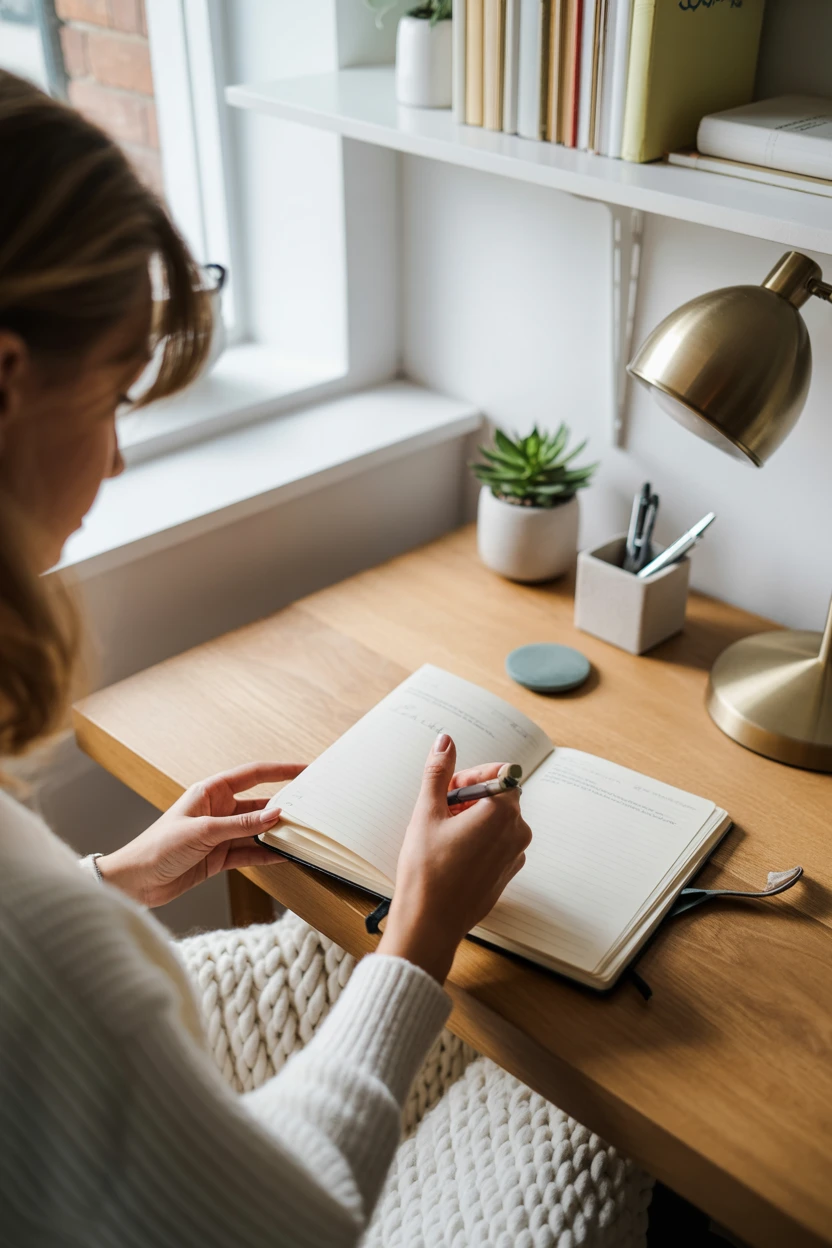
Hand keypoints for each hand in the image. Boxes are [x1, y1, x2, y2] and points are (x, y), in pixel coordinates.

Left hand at [97, 762, 304, 906]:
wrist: (135, 882)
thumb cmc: (158, 847)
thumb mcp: (203, 832)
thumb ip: (242, 825)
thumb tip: (275, 815)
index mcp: (210, 792)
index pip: (253, 774)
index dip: (280, 770)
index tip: (305, 769)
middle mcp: (218, 810)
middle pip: (259, 803)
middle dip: (283, 805)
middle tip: (311, 807)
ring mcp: (220, 834)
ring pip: (257, 830)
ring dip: (276, 833)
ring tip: (302, 833)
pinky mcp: (219, 857)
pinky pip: (249, 853)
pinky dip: (266, 854)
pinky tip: (284, 855)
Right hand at [377, 734, 530, 983]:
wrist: (430, 923)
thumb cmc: (427, 871)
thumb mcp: (427, 813)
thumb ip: (439, 773)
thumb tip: (445, 741)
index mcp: (502, 813)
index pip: (500, 773)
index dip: (472, 776)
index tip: (450, 788)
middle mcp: (516, 832)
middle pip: (499, 795)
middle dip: (470, 795)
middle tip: (440, 809)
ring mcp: (515, 855)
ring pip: (498, 820)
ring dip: (473, 817)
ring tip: (442, 833)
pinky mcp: (507, 872)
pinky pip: (497, 843)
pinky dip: (478, 839)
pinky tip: (451, 852)